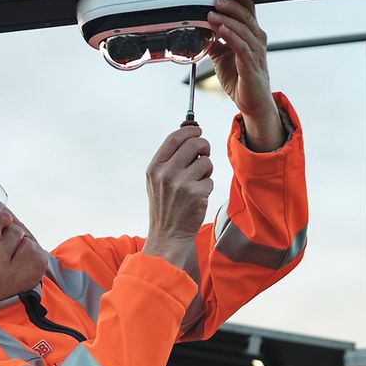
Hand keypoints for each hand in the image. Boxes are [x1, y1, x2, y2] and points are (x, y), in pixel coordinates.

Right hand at [141, 124, 211, 270]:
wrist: (167, 235)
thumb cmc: (165, 205)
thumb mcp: (157, 180)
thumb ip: (170, 158)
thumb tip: (189, 132)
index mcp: (155, 167)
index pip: (175, 138)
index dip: (190, 131)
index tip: (197, 131)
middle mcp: (166, 173)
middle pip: (194, 144)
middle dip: (204, 146)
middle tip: (204, 153)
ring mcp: (182, 184)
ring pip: (205, 161)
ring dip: (206, 170)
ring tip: (196, 182)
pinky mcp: (196, 194)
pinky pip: (210, 179)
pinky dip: (207, 186)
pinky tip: (197, 197)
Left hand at [204, 0, 282, 151]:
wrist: (253, 104)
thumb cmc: (241, 80)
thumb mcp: (224, 58)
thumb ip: (215, 43)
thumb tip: (201, 31)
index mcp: (252, 37)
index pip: (248, 12)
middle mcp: (257, 42)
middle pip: (246, 17)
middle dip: (230, 6)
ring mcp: (255, 53)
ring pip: (243, 30)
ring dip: (227, 20)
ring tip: (212, 14)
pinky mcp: (251, 66)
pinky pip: (241, 47)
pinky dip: (231, 37)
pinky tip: (221, 30)